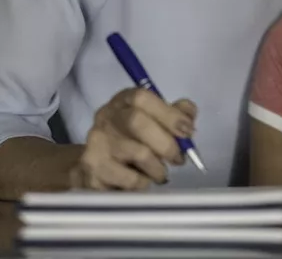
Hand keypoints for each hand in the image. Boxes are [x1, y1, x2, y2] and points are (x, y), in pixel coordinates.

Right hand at [70, 88, 197, 190]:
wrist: (95, 168)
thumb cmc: (132, 142)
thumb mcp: (154, 123)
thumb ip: (174, 115)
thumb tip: (188, 114)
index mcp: (123, 101)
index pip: (142, 98)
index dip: (169, 114)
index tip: (188, 131)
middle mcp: (106, 117)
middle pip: (136, 121)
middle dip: (166, 143)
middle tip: (178, 159)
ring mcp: (96, 142)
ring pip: (138, 153)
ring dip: (158, 168)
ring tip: (159, 174)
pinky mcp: (93, 169)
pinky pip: (130, 179)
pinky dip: (144, 183)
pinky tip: (142, 182)